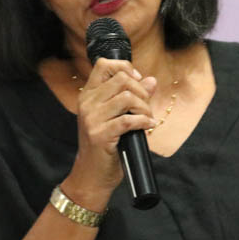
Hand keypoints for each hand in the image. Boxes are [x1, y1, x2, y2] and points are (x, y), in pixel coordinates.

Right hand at [63, 58, 157, 207]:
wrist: (92, 174)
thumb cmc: (105, 145)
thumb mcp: (116, 117)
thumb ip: (132, 97)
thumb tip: (151, 80)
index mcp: (88, 95)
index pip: (103, 64)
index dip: (125, 67)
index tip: (137, 80)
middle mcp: (87, 103)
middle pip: (121, 79)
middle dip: (141, 91)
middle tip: (145, 107)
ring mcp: (92, 119)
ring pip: (126, 97)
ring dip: (144, 107)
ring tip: (146, 118)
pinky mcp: (100, 135)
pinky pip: (128, 120)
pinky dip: (143, 121)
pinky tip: (147, 126)